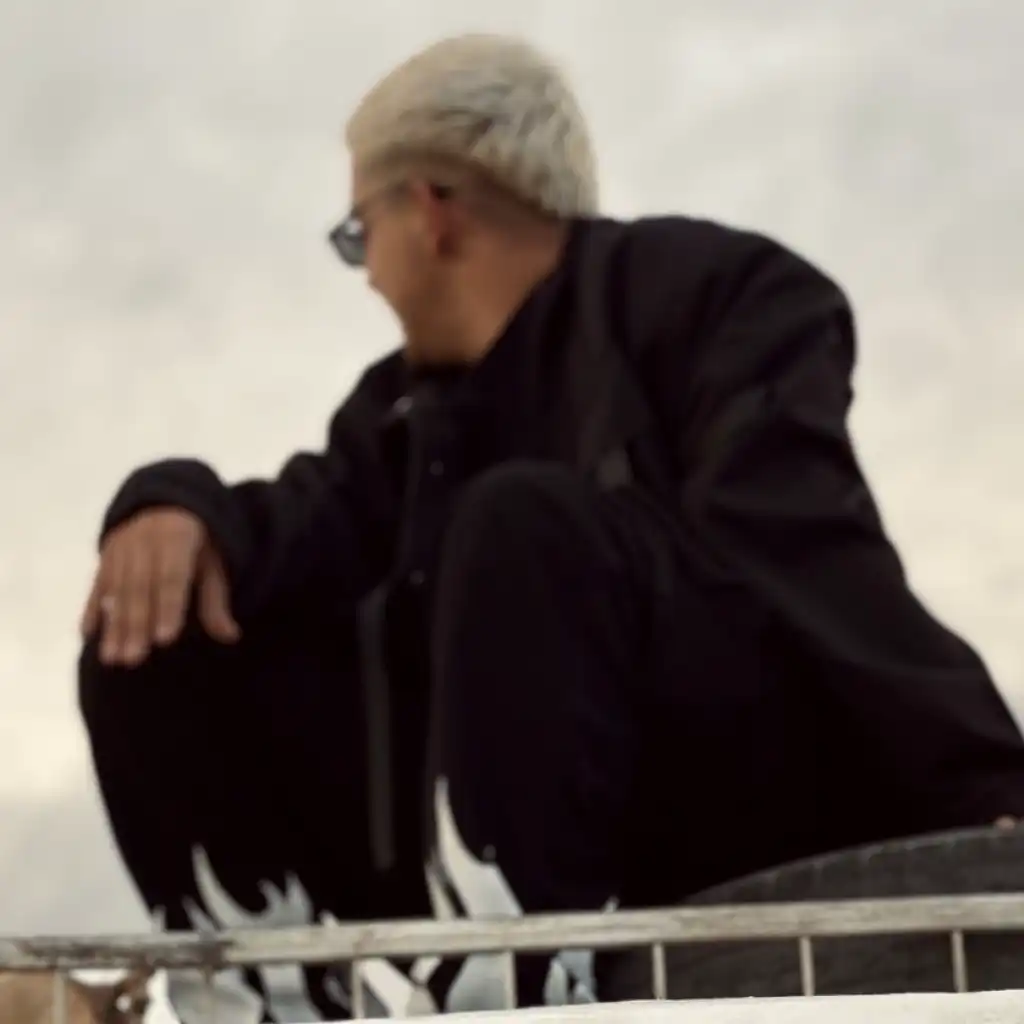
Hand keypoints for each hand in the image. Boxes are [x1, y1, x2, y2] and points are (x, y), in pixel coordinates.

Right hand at [81, 507, 240, 665]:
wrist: (165, 503)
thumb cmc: (197, 541)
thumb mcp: (212, 563)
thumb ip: (216, 600)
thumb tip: (231, 636)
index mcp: (178, 537)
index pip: (172, 577)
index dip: (168, 608)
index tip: (165, 640)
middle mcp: (144, 540)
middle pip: (139, 588)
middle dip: (136, 626)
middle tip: (133, 660)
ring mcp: (120, 546)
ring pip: (116, 590)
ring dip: (113, 626)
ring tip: (112, 658)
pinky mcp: (104, 555)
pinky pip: (97, 584)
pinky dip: (91, 610)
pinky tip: (88, 635)